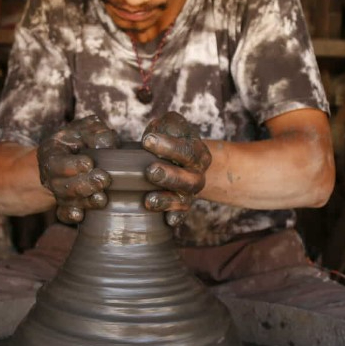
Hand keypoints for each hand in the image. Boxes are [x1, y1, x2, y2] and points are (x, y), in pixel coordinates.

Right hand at [37, 116, 118, 223]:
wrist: (75, 154)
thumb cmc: (82, 138)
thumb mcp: (87, 127)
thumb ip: (96, 132)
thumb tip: (106, 144)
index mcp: (51, 152)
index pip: (56, 163)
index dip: (72, 165)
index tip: (89, 164)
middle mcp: (50, 174)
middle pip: (60, 185)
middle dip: (83, 185)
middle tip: (103, 180)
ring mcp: (57, 191)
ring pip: (66, 201)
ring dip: (84, 201)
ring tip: (101, 198)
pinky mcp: (66, 204)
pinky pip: (64, 214)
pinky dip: (71, 216)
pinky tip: (81, 216)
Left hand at [141, 112, 210, 226]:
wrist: (179, 162)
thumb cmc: (170, 140)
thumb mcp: (172, 126)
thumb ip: (169, 124)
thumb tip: (159, 129)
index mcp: (198, 153)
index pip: (187, 150)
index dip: (168, 146)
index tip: (146, 140)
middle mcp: (196, 176)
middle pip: (188, 179)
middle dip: (169, 176)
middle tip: (150, 171)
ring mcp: (189, 194)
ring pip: (183, 200)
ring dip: (167, 200)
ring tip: (149, 200)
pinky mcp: (180, 208)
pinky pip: (180, 216)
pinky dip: (175, 218)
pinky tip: (167, 221)